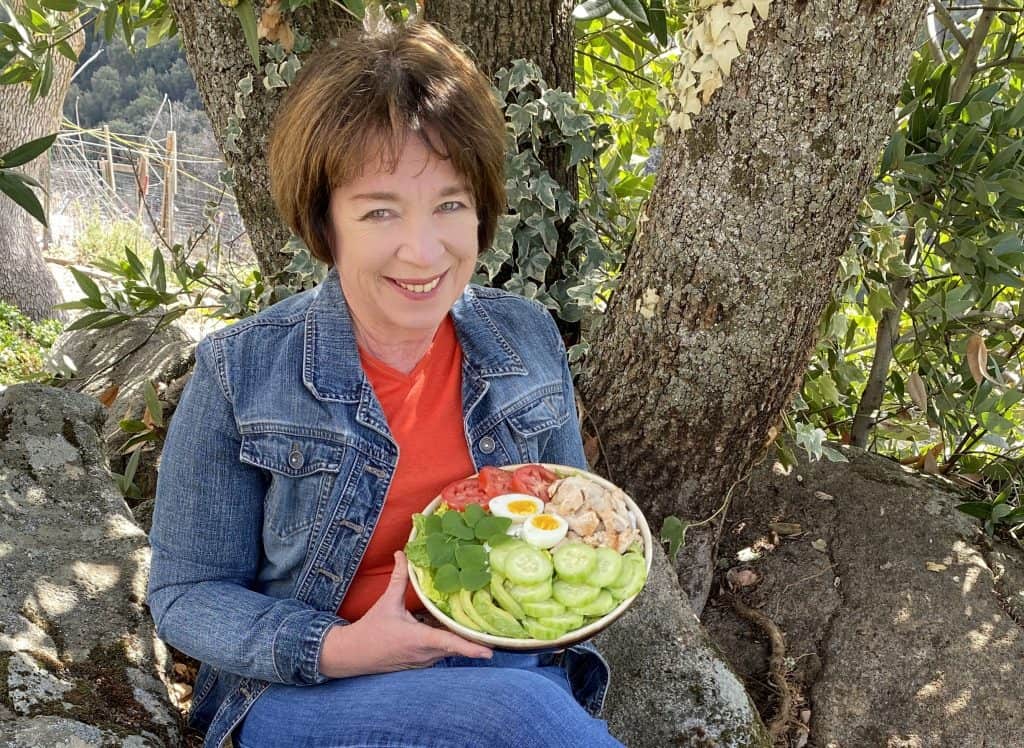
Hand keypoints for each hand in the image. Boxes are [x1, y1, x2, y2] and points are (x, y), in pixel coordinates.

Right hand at [318, 550, 491, 678]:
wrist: (353, 654)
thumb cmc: (371, 630)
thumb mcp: (387, 602)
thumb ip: (399, 578)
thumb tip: (402, 553)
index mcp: (419, 639)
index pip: (449, 644)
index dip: (470, 648)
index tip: (489, 651)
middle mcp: (425, 654)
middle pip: (456, 646)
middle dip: (475, 639)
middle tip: (496, 631)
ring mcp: (424, 661)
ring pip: (450, 650)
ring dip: (463, 640)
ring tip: (484, 629)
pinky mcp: (421, 663)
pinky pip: (441, 652)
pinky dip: (451, 643)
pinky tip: (459, 631)